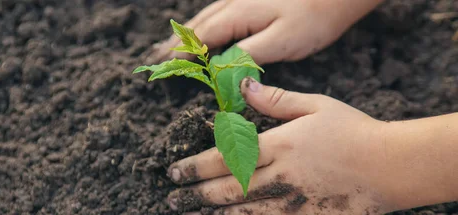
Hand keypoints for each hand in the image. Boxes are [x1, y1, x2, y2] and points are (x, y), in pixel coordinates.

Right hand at [151, 0, 382, 64]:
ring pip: (205, 18)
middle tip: (154, 58)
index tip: (162, 67)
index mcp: (238, 16)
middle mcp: (234, 4)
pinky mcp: (250, 1)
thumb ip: (249, 56)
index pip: (201, 38)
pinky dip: (201, 25)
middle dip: (175, 43)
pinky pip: (216, 13)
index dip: (181, 54)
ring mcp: (241, 0)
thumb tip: (222, 72)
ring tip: (167, 45)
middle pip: (197, 26)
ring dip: (185, 34)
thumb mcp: (282, 42)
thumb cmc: (313, 17)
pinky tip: (200, 30)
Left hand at [166, 77, 396, 213]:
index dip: (195, 165)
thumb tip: (243, 86)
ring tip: (192, 211)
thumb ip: (275, 99)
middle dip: (195, 193)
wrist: (393, 167)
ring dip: (213, 211)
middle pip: (228, 187)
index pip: (226, 157)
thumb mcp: (315, 106)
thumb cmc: (354, 131)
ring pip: (243, 211)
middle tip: (172, 196)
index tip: (174, 171)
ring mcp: (293, 202)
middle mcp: (281, 176)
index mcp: (280, 145)